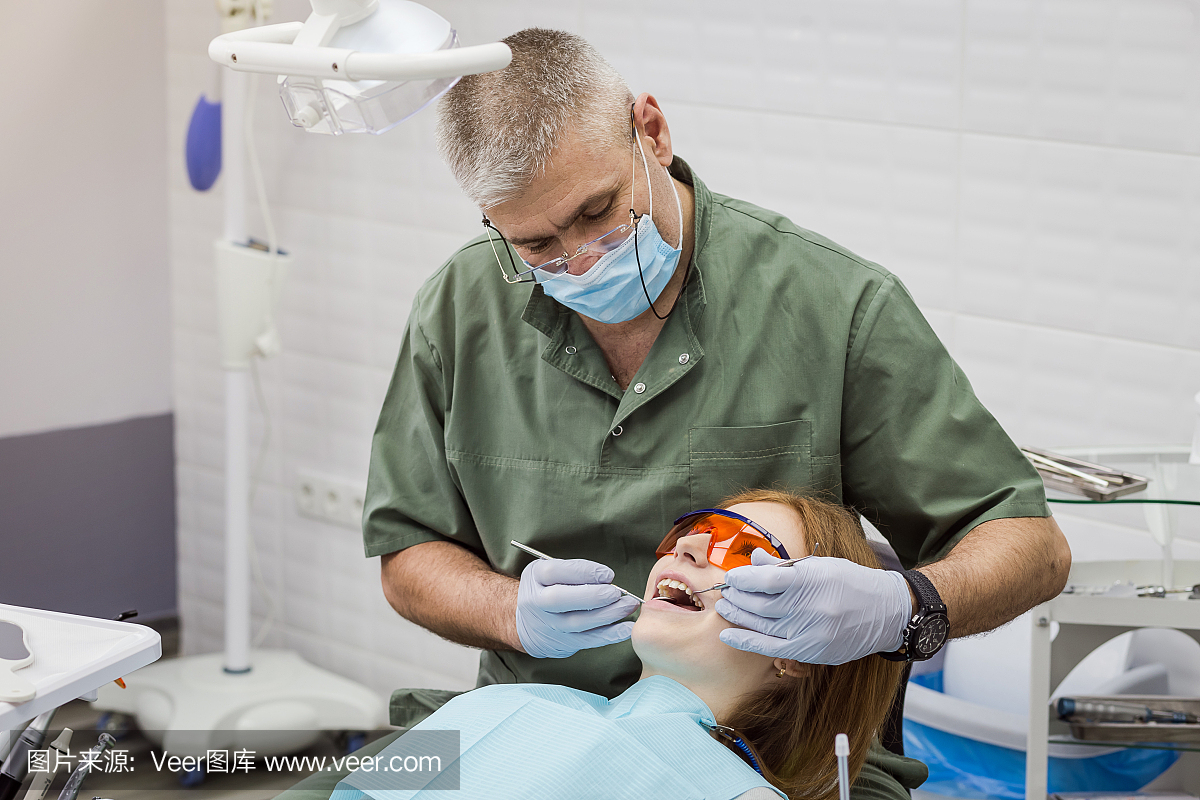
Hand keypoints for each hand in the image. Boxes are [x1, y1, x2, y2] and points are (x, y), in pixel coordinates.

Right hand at [515, 558, 639, 657]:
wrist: (527, 620)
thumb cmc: (548, 588)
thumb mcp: (552, 571)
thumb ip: (574, 570)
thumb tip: (607, 578)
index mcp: (535, 577)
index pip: (554, 572)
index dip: (583, 572)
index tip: (608, 574)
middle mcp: (537, 602)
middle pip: (560, 600)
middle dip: (593, 596)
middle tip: (617, 593)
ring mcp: (548, 624)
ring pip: (576, 622)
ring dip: (606, 615)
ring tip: (628, 606)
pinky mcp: (561, 642)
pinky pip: (586, 640)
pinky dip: (608, 635)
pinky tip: (625, 629)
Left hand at [715, 549, 911, 664]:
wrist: (887, 612)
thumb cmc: (851, 583)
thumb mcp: (820, 565)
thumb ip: (784, 566)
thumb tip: (753, 561)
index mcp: (812, 580)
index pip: (766, 580)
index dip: (744, 579)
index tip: (733, 577)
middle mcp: (809, 607)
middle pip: (761, 603)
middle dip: (738, 596)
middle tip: (726, 591)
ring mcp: (810, 632)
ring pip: (762, 625)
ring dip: (738, 616)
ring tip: (725, 607)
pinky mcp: (811, 651)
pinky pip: (771, 648)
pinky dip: (747, 641)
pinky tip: (728, 635)